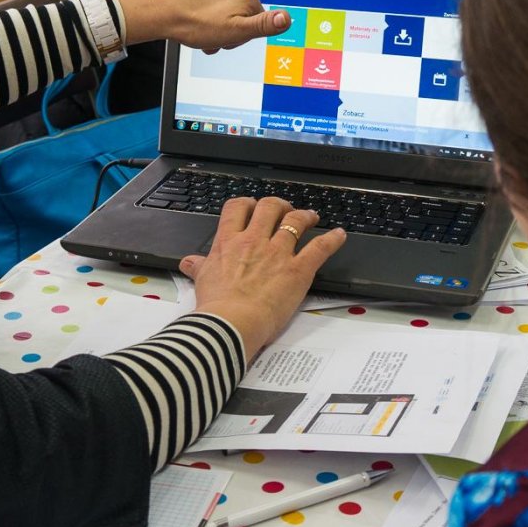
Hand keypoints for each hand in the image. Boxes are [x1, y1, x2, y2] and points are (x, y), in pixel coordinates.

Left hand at [114, 0, 290, 50]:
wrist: (161, 12)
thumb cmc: (196, 25)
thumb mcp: (234, 32)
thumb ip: (263, 25)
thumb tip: (287, 18)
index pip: (257, 19)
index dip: (243, 34)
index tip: (229, 40)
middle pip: (242, 9)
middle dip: (230, 25)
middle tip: (213, 36)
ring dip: (218, 14)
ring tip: (201, 27)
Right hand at [180, 197, 346, 359]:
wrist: (230, 323)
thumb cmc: (216, 307)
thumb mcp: (202, 281)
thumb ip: (199, 266)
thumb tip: (188, 261)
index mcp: (229, 242)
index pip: (238, 208)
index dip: (247, 203)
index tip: (252, 207)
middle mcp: (254, 241)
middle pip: (268, 207)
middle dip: (278, 204)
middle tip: (284, 210)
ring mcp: (277, 253)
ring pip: (295, 221)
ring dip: (305, 215)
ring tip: (311, 216)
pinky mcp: (298, 269)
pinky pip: (319, 248)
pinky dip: (332, 240)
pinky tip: (339, 235)